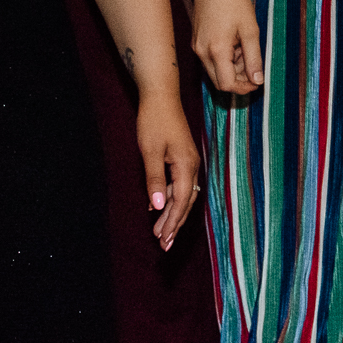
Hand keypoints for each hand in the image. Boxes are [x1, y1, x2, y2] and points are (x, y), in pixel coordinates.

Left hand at [137, 90, 201, 250]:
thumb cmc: (154, 121)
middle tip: (164, 245)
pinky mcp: (182, 158)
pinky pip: (180, 185)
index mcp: (186, 165)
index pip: (181, 201)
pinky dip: (171, 200)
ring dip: (173, 215)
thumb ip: (155, 180)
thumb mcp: (150, 152)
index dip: (172, 222)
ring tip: (162, 233)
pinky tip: (159, 209)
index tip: (164, 241)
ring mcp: (188, 161)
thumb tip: (158, 207)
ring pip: (183, 195)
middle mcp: (192, 166)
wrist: (161, 96)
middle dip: (175, 224)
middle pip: (186, 202)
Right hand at [193, 0, 263, 94]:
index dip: (244, 87)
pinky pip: (211, 59)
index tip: (258, 82)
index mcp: (216, 50)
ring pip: (215, 70)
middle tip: (254, 66)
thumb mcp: (250, 30)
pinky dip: (225, 58)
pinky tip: (236, 43)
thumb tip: (258, 80)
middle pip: (220, 81)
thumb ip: (254, 58)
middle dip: (239, 79)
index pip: (227, 84)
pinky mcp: (197, 41)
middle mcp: (202, 52)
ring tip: (245, 48)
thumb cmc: (233, 2)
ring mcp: (197, 47)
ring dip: (232, 67)